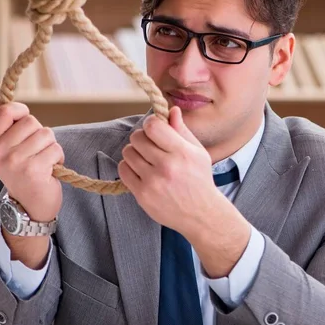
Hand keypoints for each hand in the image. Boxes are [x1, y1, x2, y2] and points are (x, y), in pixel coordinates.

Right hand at [0, 97, 63, 222]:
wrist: (28, 206)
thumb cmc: (20, 172)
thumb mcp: (5, 149)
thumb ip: (2, 124)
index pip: (7, 111)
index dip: (22, 112)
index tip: (26, 122)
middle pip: (32, 121)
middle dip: (40, 134)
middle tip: (35, 152)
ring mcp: (15, 161)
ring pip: (46, 134)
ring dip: (51, 147)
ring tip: (43, 161)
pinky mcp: (34, 169)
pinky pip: (56, 149)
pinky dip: (58, 158)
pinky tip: (50, 170)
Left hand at [118, 106, 219, 232]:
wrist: (201, 214)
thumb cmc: (199, 180)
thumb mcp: (198, 152)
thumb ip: (182, 130)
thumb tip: (172, 110)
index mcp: (182, 152)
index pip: (153, 126)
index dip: (151, 124)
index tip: (155, 130)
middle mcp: (167, 166)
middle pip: (137, 138)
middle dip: (142, 138)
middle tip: (151, 146)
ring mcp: (153, 182)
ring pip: (127, 153)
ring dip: (135, 153)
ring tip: (146, 160)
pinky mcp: (142, 195)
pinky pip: (123, 170)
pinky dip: (129, 167)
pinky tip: (141, 171)